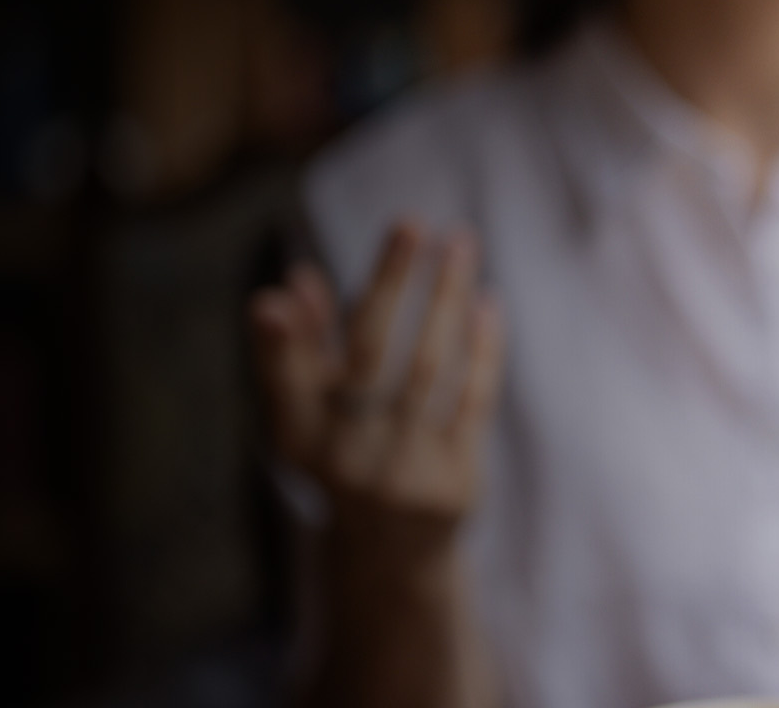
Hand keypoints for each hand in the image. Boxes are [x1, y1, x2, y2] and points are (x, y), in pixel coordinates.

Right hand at [249, 221, 505, 545]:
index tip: (302, 272)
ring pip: (428, 368)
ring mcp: (403, 474)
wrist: (392, 557)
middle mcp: (347, 458)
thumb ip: (297, 349)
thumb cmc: (344, 459)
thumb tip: (293, 282)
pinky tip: (486, 304)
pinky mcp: (455, 485)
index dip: (299, 324)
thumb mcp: (306, 415)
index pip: (297, 368)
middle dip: (391, 284)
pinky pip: (472, 400)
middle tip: (413, 222)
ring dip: (445, 299)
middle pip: (372, 355)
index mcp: (300, 437)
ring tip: (460, 245)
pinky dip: (481, 348)